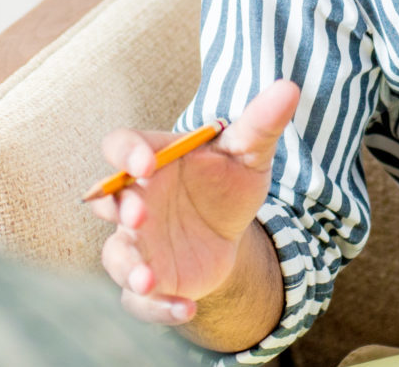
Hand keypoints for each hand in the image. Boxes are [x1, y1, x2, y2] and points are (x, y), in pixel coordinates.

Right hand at [89, 79, 299, 325]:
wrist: (229, 231)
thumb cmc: (227, 182)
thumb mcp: (248, 153)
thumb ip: (261, 123)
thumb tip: (289, 88)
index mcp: (151, 159)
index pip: (121, 146)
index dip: (126, 154)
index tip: (146, 164)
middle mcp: (135, 200)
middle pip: (108, 200)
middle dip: (120, 208)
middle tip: (139, 215)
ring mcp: (139, 242)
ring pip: (117, 255)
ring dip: (129, 267)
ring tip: (149, 280)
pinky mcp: (151, 279)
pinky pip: (138, 300)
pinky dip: (157, 308)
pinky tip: (186, 310)